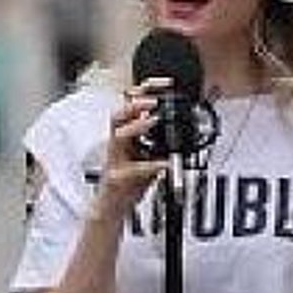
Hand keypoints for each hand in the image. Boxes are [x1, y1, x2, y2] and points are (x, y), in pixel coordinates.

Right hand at [96, 77, 171, 220]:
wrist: (112, 209)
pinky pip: (133, 168)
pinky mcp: (117, 178)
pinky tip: (163, 163)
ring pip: (119, 134)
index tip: (165, 83)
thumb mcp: (147, 157)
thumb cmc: (128, 185)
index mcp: (125, 136)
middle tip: (154, 100)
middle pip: (119, 113)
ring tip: (152, 120)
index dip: (146, 90)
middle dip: (136, 102)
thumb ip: (159, 143)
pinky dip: (150, 165)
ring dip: (136, 125)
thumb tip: (181, 131)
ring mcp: (115, 160)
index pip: (131, 106)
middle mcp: (116, 144)